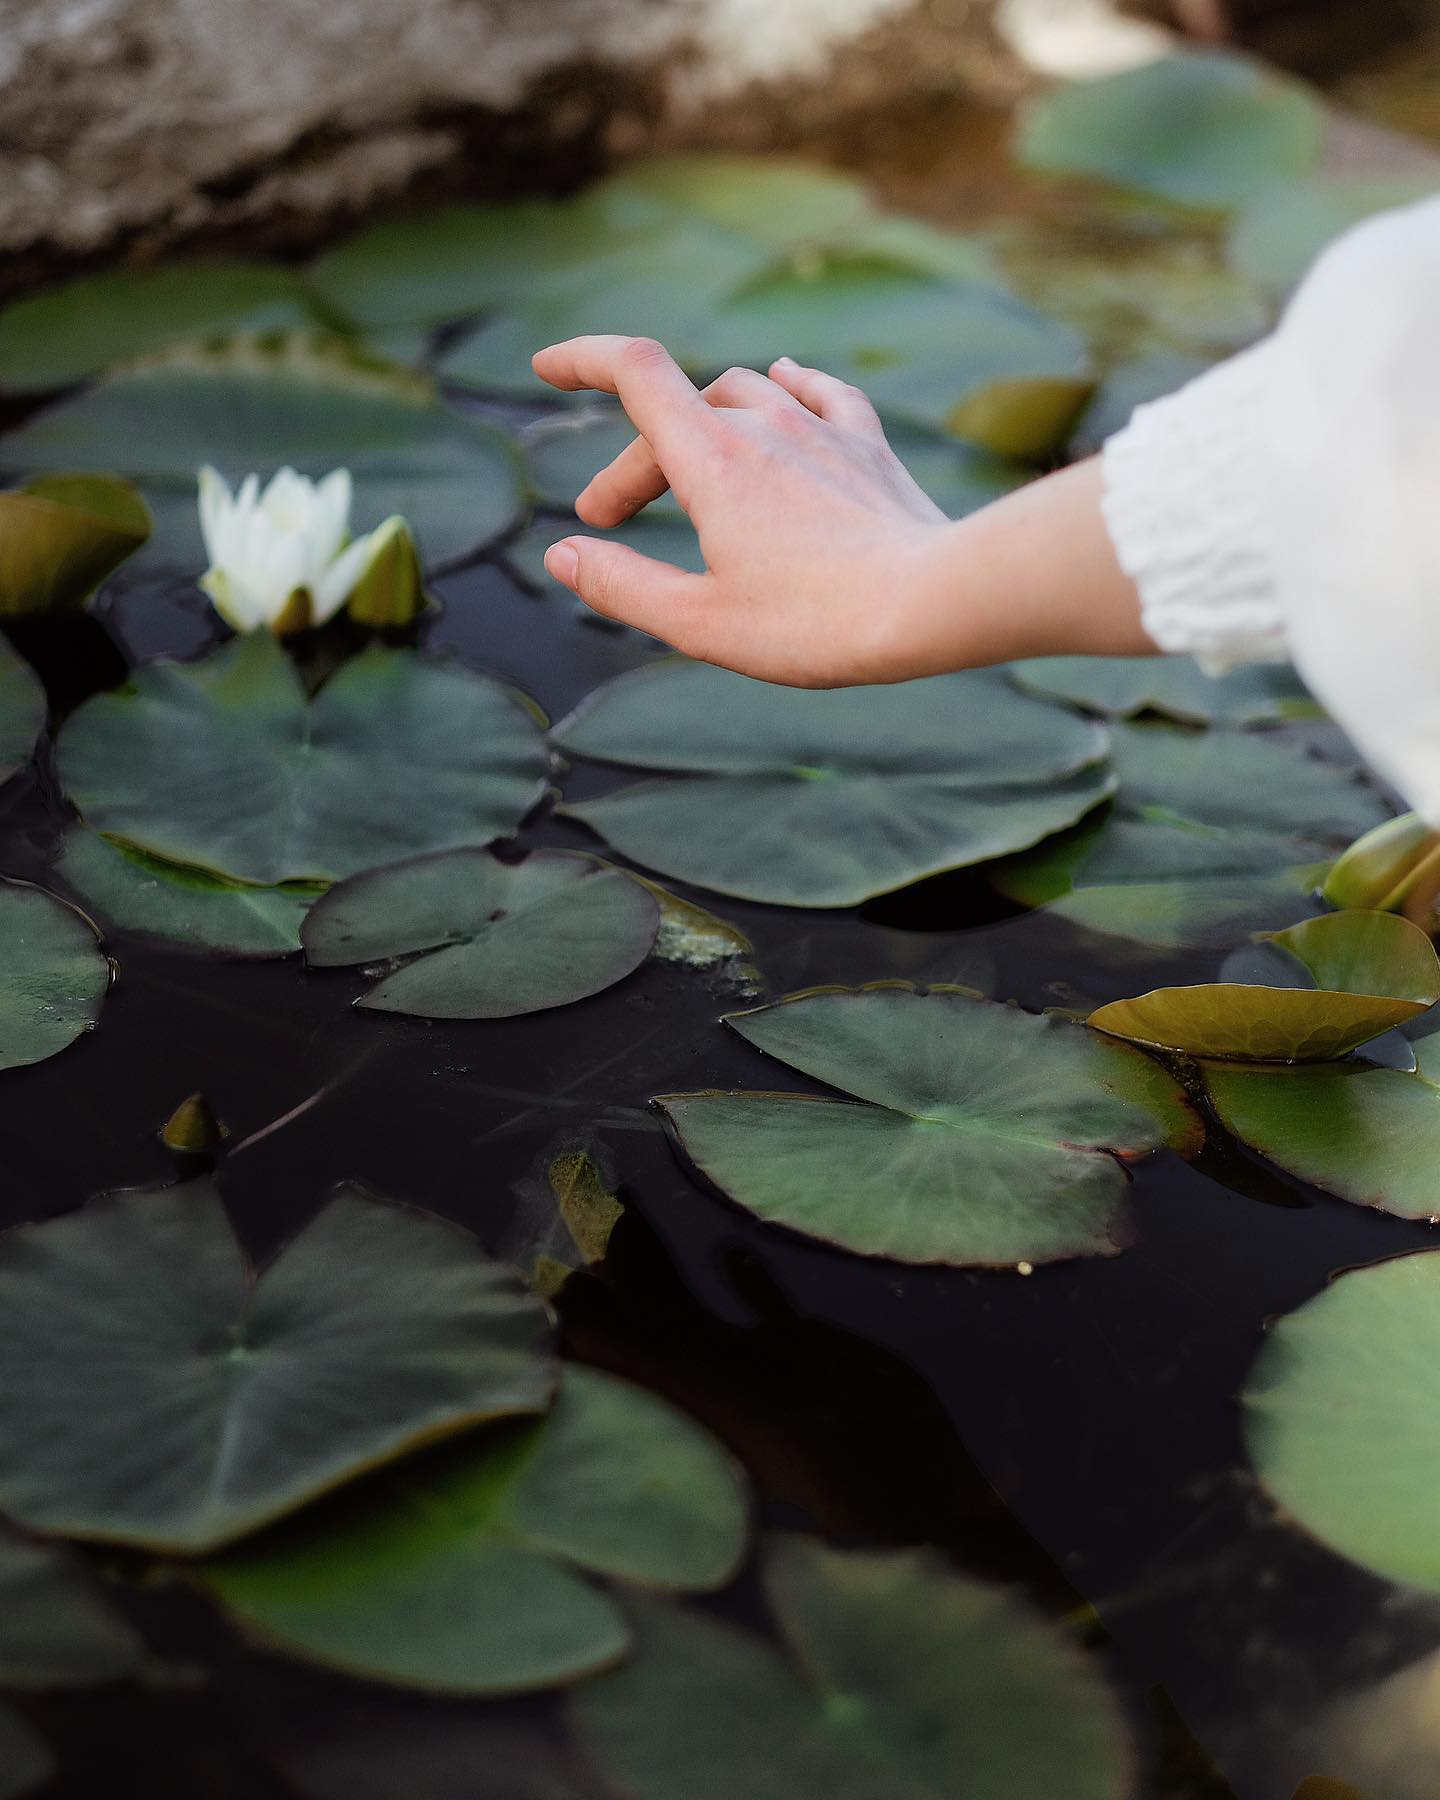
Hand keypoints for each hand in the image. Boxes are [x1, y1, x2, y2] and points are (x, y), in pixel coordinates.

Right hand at [531, 335, 950, 685]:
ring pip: (742, 391)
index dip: (583, 360)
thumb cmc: (815, 624)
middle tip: (608, 519)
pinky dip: (785, 386)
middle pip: (677, 411)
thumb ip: (623, 585)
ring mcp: (821, 427)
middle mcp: (763, 422)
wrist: (932, 603)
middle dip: (633, 462)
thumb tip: (564, 555)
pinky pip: (818, 391)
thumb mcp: (700, 622)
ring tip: (685, 468)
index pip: (634, 373)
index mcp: (711, 459)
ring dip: (700, 424)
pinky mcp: (867, 445)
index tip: (546, 369)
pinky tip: (784, 385)